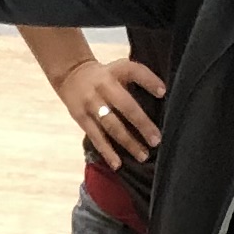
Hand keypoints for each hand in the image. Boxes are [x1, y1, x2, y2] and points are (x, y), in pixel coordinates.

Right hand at [48, 52, 163, 167]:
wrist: (70, 75)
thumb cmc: (104, 75)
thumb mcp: (120, 69)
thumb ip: (139, 79)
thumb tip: (163, 95)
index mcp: (116, 72)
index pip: (134, 72)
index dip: (149, 81)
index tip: (162, 93)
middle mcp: (103, 87)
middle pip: (125, 106)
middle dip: (142, 124)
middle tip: (156, 140)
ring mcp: (91, 104)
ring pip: (111, 126)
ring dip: (128, 142)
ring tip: (143, 156)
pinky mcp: (81, 118)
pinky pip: (96, 137)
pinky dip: (107, 151)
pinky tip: (117, 164)